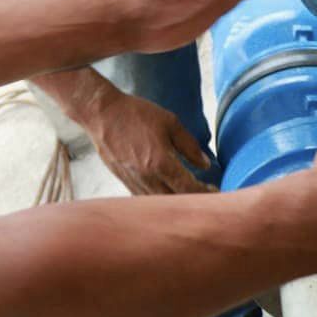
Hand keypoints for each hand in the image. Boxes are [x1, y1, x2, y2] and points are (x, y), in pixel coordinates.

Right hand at [79, 84, 211, 194]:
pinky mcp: (123, 179)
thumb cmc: (136, 114)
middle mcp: (147, 177)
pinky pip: (144, 197)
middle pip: (175, 201)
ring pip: (158, 203)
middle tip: (205, 197)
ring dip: (174, 202)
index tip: (214, 191)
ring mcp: (133, 180)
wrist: (102, 114)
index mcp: (161, 162)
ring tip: (186, 196)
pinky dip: (157, 199)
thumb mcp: (170, 122)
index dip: (204, 194)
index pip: (189, 188)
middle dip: (192, 201)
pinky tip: (164, 192)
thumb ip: (189, 145)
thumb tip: (205, 164)